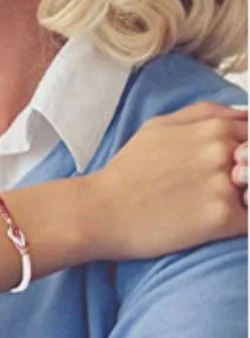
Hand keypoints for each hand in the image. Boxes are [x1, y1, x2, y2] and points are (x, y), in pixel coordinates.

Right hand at [85, 101, 247, 260]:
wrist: (102, 210)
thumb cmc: (127, 170)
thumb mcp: (157, 127)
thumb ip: (204, 114)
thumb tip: (244, 115)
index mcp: (211, 128)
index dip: (249, 150)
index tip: (236, 164)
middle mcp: (223, 151)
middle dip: (246, 175)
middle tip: (221, 186)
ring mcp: (224, 184)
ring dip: (245, 197)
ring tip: (213, 203)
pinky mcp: (223, 218)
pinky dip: (240, 223)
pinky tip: (215, 224)